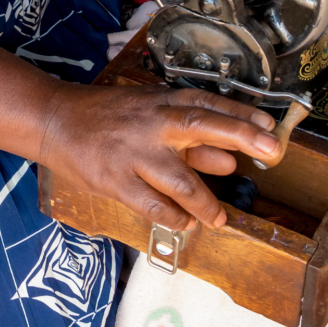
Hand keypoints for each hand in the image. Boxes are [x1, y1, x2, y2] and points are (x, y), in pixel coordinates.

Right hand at [38, 83, 278, 231]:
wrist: (55, 121)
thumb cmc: (110, 118)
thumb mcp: (150, 116)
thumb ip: (190, 140)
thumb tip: (230, 160)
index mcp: (163, 103)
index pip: (210, 105)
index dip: (243, 115)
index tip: (272, 127)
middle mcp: (152, 124)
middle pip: (202, 126)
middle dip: (241, 136)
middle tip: (273, 151)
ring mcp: (134, 154)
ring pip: (180, 180)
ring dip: (206, 203)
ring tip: (218, 219)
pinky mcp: (115, 181)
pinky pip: (153, 206)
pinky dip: (173, 218)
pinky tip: (183, 223)